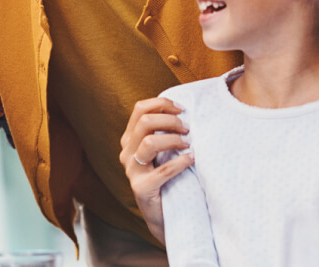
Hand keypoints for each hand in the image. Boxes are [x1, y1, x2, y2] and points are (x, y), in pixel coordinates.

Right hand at [119, 97, 192, 242]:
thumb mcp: (162, 152)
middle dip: (170, 121)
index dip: (161, 104)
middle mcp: (127, 153)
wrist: (165, 214)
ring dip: (174, 139)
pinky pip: (163, 170)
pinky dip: (181, 161)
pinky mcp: (141, 188)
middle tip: (187, 129)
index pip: (139, 109)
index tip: (181, 109)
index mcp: (129, 140)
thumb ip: (164, 132)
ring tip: (188, 144)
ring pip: (149, 143)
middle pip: (144, 122)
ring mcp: (132, 171)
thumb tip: (183, 111)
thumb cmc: (168, 178)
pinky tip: (191, 159)